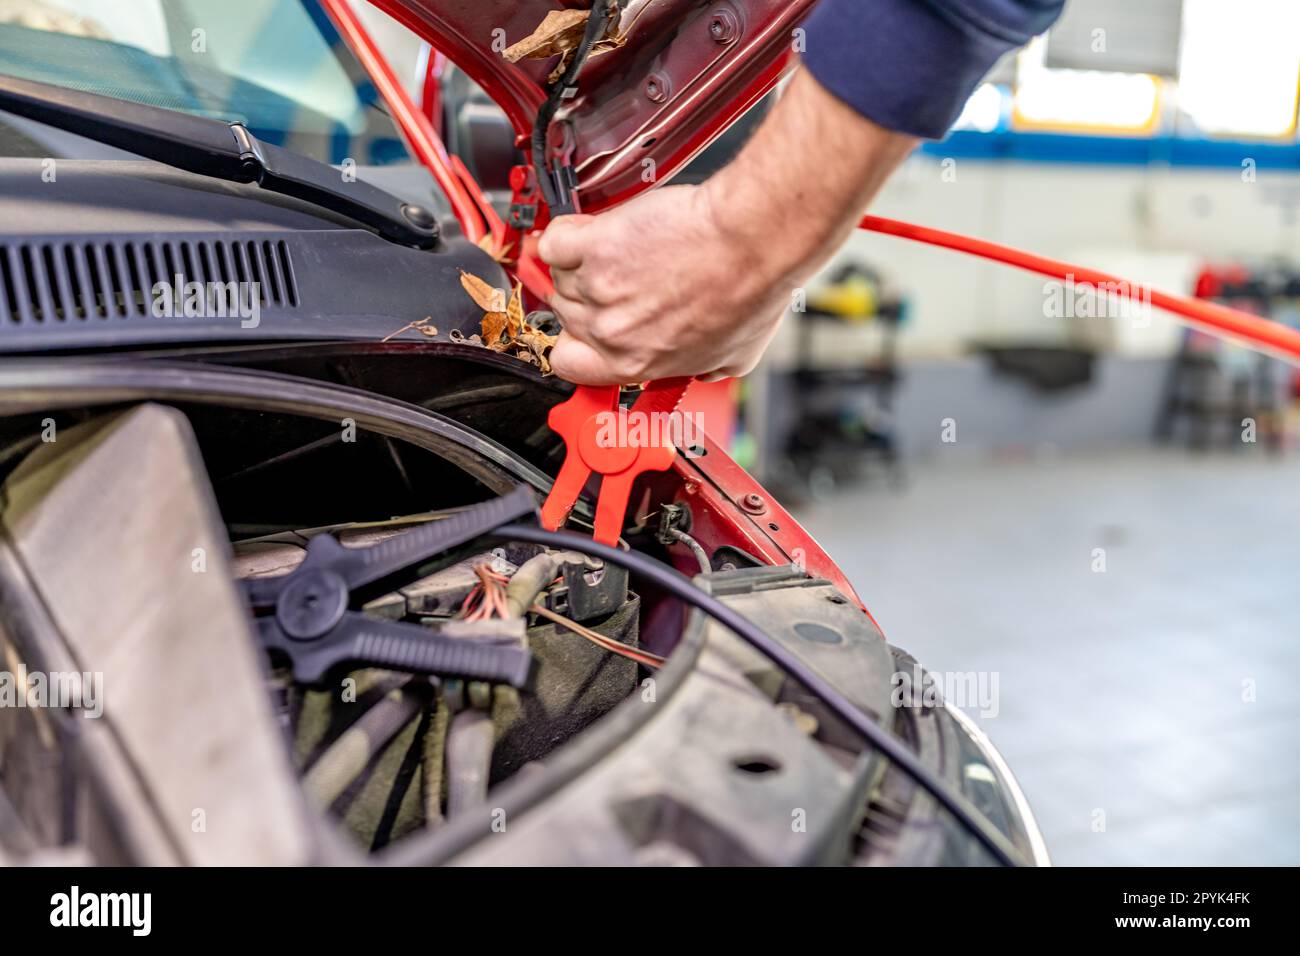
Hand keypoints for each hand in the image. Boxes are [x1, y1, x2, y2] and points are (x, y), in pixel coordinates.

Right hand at [537, 68, 916, 385]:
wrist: (752, 240)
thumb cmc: (749, 289)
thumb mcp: (736, 354)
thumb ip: (708, 368)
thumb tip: (706, 371)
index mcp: (636, 362)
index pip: (571, 366)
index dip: (575, 345)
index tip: (584, 329)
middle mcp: (611, 331)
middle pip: (566, 313)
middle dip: (589, 292)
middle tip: (617, 272)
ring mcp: (599, 289)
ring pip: (562, 275)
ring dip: (583, 258)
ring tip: (618, 245)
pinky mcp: (596, 246)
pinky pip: (556, 242)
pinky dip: (568, 232)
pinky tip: (590, 227)